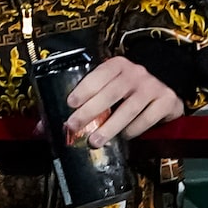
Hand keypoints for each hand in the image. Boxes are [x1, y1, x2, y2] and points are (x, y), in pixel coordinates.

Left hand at [61, 57, 184, 146]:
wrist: (166, 86)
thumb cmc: (126, 91)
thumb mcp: (105, 88)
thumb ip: (77, 105)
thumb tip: (40, 129)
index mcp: (118, 65)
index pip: (100, 74)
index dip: (84, 88)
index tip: (70, 103)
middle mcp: (136, 73)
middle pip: (113, 92)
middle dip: (91, 110)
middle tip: (74, 126)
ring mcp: (153, 86)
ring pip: (130, 108)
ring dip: (110, 126)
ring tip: (95, 141)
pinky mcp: (167, 100)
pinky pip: (148, 118)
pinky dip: (134, 130)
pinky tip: (124, 136)